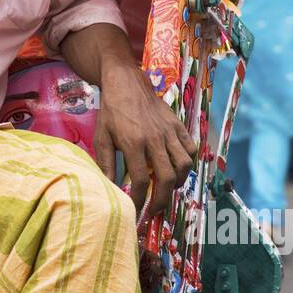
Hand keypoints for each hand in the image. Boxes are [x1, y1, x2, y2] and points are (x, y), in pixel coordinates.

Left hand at [93, 63, 196, 217]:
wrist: (126, 82)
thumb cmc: (111, 111)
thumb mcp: (102, 137)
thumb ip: (105, 164)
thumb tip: (107, 189)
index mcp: (133, 142)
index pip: (142, 180)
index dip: (140, 200)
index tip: (136, 210)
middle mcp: (155, 139)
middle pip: (166, 178)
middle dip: (162, 200)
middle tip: (155, 210)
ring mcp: (169, 132)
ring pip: (183, 165)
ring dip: (177, 183)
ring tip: (166, 190)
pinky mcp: (177, 125)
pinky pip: (190, 149)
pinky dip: (188, 163)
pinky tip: (177, 169)